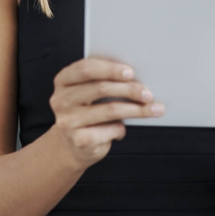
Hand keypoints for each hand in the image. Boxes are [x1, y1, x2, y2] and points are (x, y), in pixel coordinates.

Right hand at [48, 58, 164, 168]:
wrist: (69, 146)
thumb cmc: (84, 114)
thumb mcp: (86, 93)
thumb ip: (101, 82)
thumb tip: (134, 79)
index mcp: (63, 81)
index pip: (86, 69)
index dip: (110, 69)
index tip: (131, 72)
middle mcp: (61, 100)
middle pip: (101, 88)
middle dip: (129, 89)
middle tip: (147, 93)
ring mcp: (68, 121)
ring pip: (110, 110)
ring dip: (136, 109)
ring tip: (152, 109)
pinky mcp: (79, 140)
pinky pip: (110, 130)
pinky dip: (121, 129)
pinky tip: (120, 129)